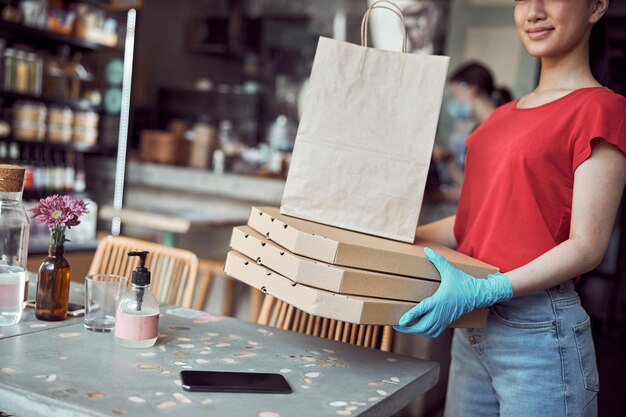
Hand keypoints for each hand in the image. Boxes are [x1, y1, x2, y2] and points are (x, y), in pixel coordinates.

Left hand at [394, 247, 512, 336]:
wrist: (479, 294)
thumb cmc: (464, 282)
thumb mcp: (450, 270)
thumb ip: (437, 260)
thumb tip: (427, 250)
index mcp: (439, 300)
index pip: (421, 311)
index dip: (410, 318)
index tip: (400, 322)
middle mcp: (441, 312)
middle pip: (422, 326)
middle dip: (409, 329)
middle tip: (397, 325)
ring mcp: (445, 318)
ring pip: (428, 331)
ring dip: (416, 331)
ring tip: (406, 327)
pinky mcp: (448, 321)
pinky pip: (435, 332)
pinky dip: (426, 333)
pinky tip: (420, 329)